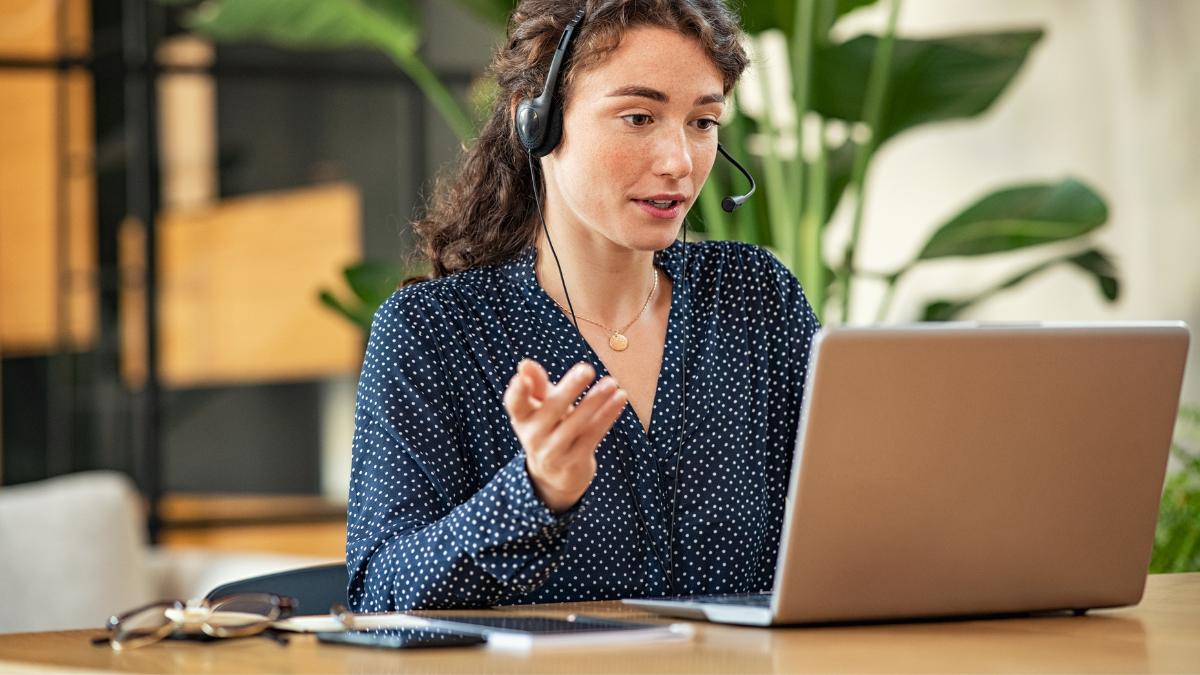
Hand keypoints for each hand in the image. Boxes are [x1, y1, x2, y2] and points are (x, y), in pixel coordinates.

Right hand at [503, 359, 627, 512]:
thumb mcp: (540, 407)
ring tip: (611, 382)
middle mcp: (534, 436)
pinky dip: (607, 415)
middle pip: (552, 409)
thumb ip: (537, 385)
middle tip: (587, 369)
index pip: (515, 404)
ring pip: (576, 423)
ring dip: (595, 401)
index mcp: (522, 418)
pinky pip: (593, 434)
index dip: (517, 392)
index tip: (521, 378)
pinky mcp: (575, 461)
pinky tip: (620, 398)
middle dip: (570, 389)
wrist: (555, 476)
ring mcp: (554, 452)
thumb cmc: (549, 428)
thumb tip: (525, 364)